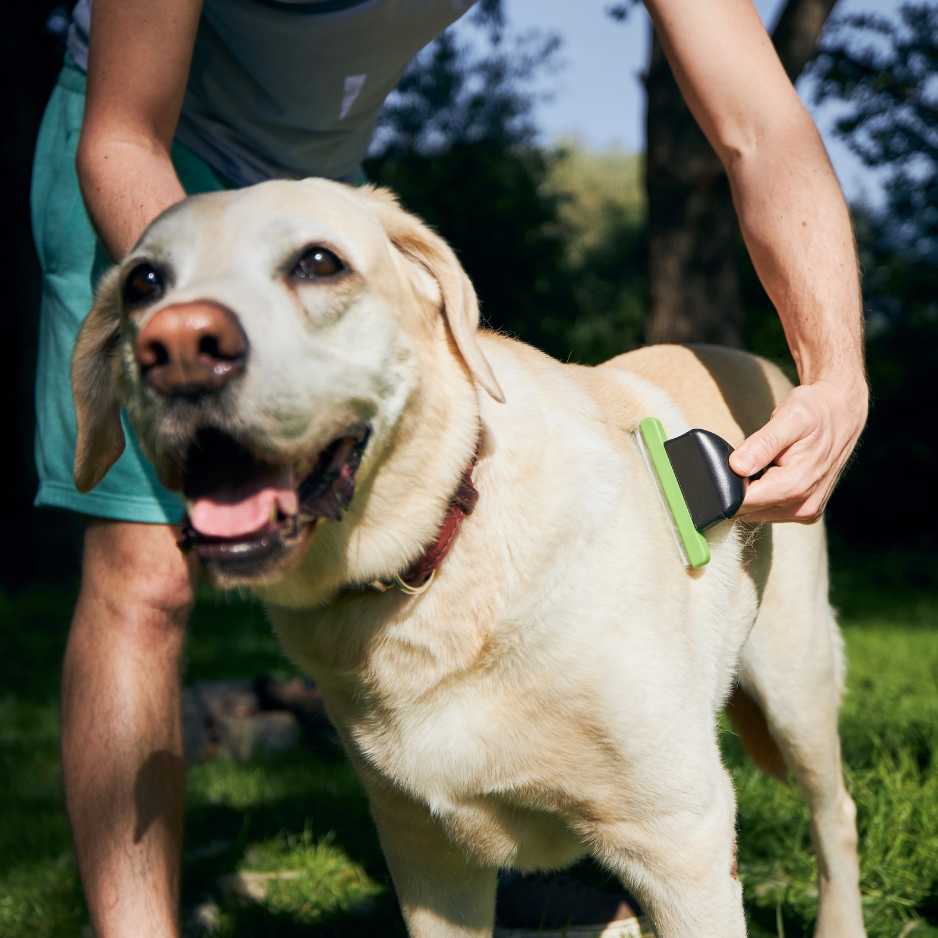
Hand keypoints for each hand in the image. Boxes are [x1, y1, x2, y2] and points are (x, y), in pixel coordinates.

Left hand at [729, 377, 867, 523]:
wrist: (842, 413)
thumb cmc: (815, 411)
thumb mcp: (788, 418)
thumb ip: (762, 445)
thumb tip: (737, 467)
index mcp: (797, 486)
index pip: (743, 502)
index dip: (728, 485)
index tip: (731, 464)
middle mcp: (803, 506)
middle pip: (747, 509)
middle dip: (741, 487)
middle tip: (752, 457)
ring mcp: (805, 512)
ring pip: (756, 512)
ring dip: (753, 491)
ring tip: (767, 463)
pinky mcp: (806, 512)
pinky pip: (769, 510)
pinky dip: (765, 493)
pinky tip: (774, 472)